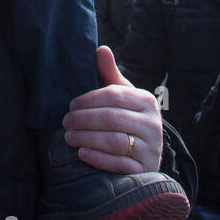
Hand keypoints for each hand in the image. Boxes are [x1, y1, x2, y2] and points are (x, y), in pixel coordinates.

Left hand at [62, 46, 163, 174]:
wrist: (147, 154)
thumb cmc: (129, 119)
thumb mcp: (124, 97)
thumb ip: (110, 74)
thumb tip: (101, 49)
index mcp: (147, 101)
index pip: (114, 96)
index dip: (89, 100)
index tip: (71, 105)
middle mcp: (153, 124)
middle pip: (112, 118)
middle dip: (84, 120)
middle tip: (65, 122)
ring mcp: (151, 148)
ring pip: (114, 141)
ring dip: (87, 138)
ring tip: (69, 137)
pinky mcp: (145, 170)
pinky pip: (118, 164)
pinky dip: (97, 158)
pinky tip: (81, 153)